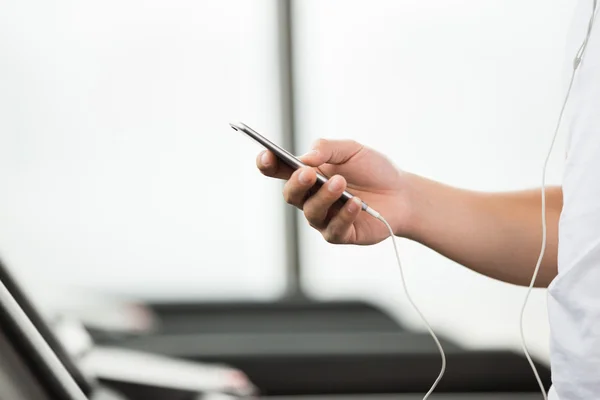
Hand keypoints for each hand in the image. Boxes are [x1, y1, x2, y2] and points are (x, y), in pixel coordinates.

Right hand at [256, 139, 409, 244]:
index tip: (266, 156)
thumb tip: (305, 157)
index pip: (280, 170)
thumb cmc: (374, 170)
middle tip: (309, 172)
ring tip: (341, 183)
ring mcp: (324, 217)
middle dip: (297, 183)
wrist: (403, 194)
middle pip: (291, 194)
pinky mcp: (340, 234)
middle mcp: (311, 197)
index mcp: (308, 173)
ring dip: (324, 196)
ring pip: (311, 212)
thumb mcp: (352, 150)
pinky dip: (344, 215)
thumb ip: (327, 148)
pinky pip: (333, 229)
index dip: (268, 164)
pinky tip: (356, 203)